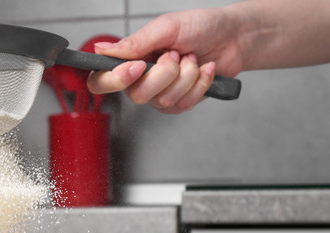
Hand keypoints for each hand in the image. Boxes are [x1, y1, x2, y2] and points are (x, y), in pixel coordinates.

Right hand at [86, 8, 243, 113]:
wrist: (232, 36)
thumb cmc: (199, 26)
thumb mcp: (165, 27)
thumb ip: (134, 42)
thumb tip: (101, 48)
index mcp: (129, 60)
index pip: (101, 81)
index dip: (115, 80)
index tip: (138, 66)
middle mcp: (140, 80)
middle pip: (137, 95)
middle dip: (165, 74)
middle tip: (176, 55)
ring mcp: (159, 95)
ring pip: (164, 100)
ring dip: (186, 76)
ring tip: (192, 59)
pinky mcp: (179, 103)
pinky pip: (184, 104)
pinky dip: (199, 83)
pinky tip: (203, 70)